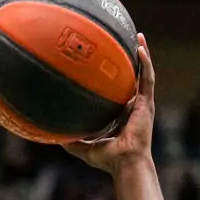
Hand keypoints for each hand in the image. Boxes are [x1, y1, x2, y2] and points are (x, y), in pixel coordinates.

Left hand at [66, 33, 155, 168]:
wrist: (125, 163)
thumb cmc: (108, 160)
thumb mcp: (83, 147)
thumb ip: (70, 141)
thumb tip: (51, 137)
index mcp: (122, 114)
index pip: (119, 91)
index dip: (116, 77)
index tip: (108, 63)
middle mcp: (134, 106)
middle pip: (133, 78)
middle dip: (131, 60)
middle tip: (124, 41)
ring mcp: (143, 104)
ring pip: (144, 73)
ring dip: (143, 55)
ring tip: (138, 36)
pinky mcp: (148, 103)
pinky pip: (147, 78)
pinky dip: (145, 63)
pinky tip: (140, 48)